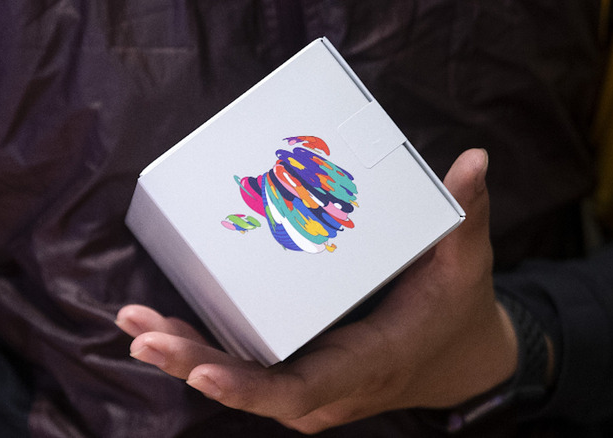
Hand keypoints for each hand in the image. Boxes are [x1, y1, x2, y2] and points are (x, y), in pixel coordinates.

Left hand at [116, 148, 517, 433]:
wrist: (456, 359)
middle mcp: (331, 389)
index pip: (302, 388)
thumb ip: (464, 216)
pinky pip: (247, 370)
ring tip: (136, 326)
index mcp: (369, 364)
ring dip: (186, 356)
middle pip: (253, 389)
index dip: (250, 385)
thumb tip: (475, 161)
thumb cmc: (455, 312)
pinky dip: (204, 351)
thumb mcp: (464, 265)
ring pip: (241, 381)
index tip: (204, 372)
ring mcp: (312, 389)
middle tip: (142, 334)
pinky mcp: (300, 376)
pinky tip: (164, 327)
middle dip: (194, 363)